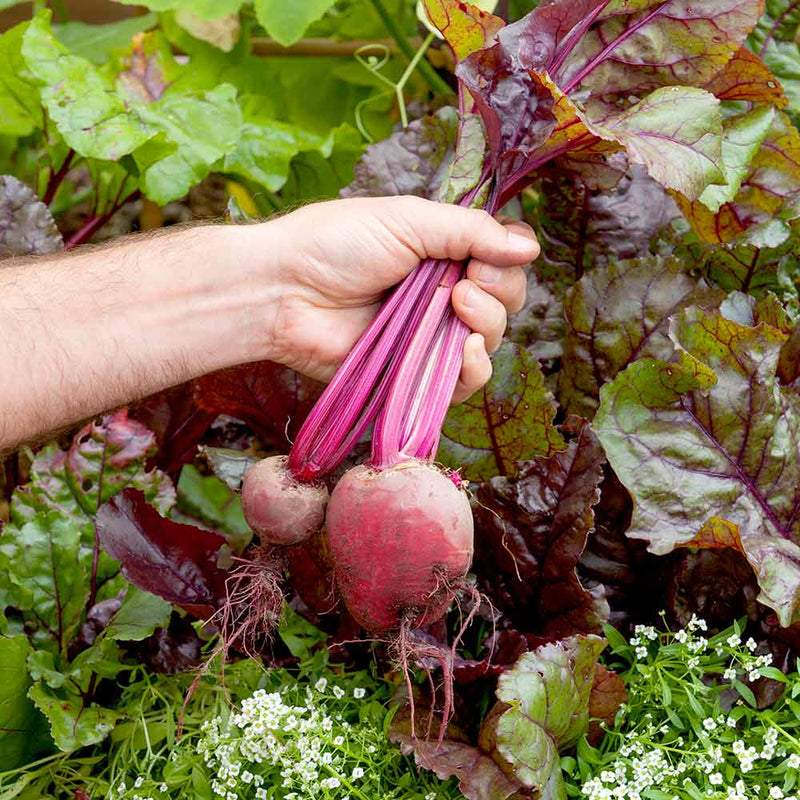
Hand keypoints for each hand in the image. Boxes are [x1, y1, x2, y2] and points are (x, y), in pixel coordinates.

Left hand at [262, 196, 538, 401]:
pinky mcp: (414, 375)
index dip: (507, 260)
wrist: (283, 291)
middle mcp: (441, 295)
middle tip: (462, 281)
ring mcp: (429, 337)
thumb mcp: (408, 220)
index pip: (501, 260)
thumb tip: (531, 245)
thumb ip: (470, 231)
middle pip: (505, 301)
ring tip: (456, 307)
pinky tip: (465, 349)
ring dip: (488, 323)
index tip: (487, 255)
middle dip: (498, 289)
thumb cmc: (335, 244)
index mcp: (441, 252)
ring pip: (491, 341)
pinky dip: (475, 369)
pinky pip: (464, 383)